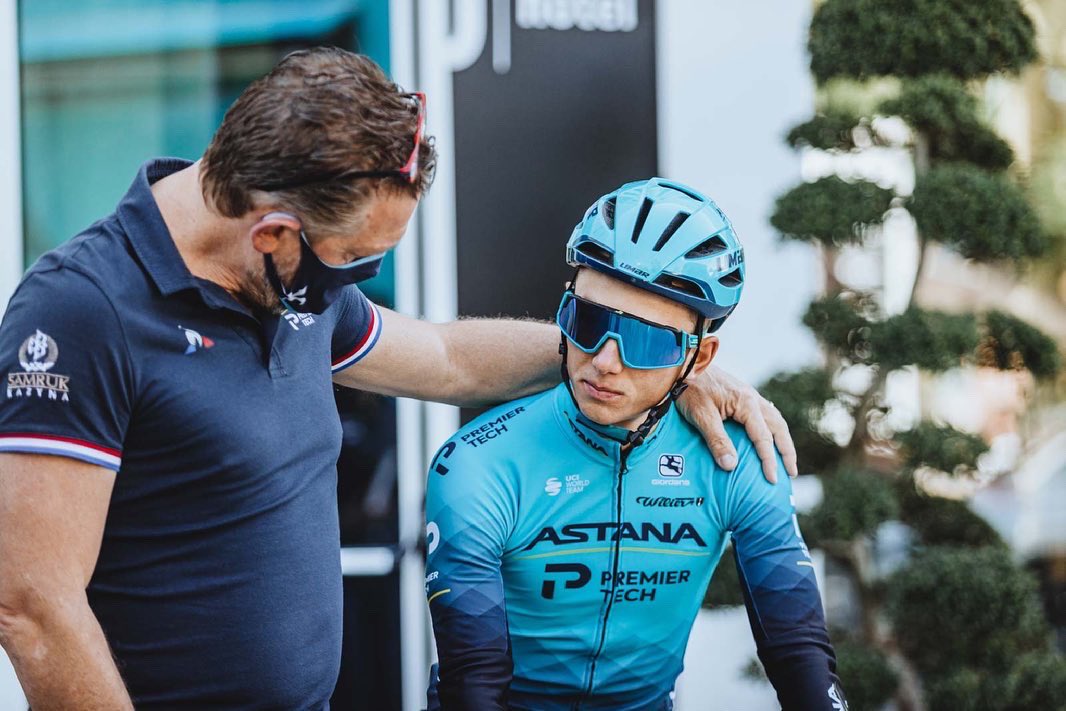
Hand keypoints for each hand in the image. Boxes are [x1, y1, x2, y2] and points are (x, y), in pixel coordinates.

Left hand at [676, 365, 797, 483]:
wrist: (685, 364)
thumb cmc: (691, 389)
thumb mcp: (702, 416)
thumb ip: (717, 440)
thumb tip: (732, 466)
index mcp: (746, 403)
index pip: (763, 437)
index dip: (769, 460)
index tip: (773, 479)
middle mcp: (753, 399)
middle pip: (779, 428)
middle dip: (787, 451)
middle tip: (792, 473)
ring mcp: (749, 396)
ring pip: (775, 419)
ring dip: (783, 439)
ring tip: (786, 458)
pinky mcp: (742, 395)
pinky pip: (765, 414)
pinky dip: (773, 428)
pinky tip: (769, 436)